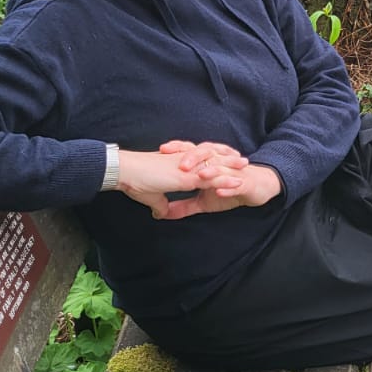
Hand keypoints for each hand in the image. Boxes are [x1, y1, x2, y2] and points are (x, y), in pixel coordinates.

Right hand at [116, 144, 246, 218]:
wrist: (126, 173)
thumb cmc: (135, 181)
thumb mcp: (151, 196)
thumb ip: (160, 204)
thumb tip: (162, 213)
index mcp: (178, 165)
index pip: (200, 160)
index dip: (212, 159)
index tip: (224, 159)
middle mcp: (185, 163)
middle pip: (211, 157)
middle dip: (226, 158)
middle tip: (241, 158)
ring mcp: (188, 168)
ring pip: (215, 165)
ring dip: (231, 167)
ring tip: (245, 167)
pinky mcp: (187, 176)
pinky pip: (212, 178)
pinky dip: (226, 180)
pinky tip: (237, 182)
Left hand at [158, 140, 282, 216]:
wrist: (258, 188)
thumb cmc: (230, 189)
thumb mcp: (204, 202)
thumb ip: (184, 206)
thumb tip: (162, 214)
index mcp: (208, 163)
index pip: (191, 151)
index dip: (178, 149)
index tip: (160, 151)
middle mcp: (220, 163)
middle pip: (205, 155)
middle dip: (193, 157)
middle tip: (180, 164)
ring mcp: (233, 172)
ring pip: (221, 168)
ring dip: (211, 171)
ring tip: (200, 176)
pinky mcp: (245, 183)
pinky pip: (236, 184)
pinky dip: (228, 187)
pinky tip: (220, 192)